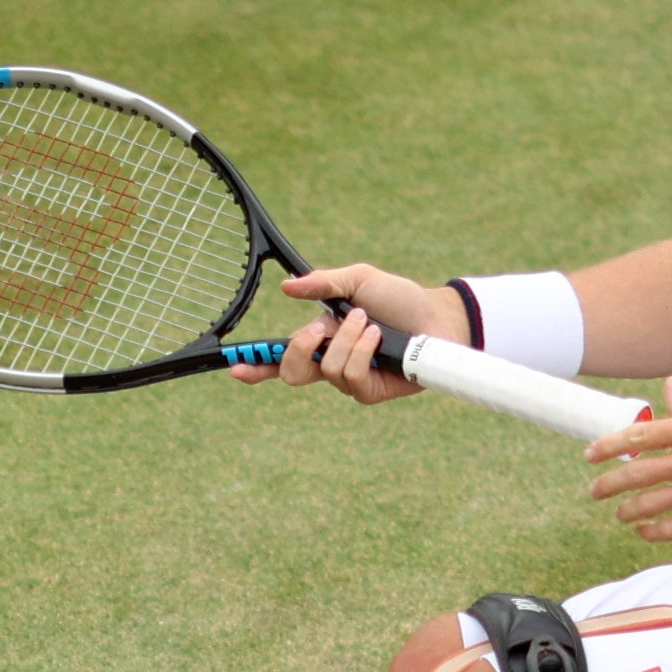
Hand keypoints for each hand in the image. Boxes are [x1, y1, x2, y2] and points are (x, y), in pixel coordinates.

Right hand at [225, 265, 461, 402]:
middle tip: (318, 329)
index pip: (279, 355)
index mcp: (319, 337)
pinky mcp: (370, 392)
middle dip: (297, 348)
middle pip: (290, 374)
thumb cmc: (399, 299)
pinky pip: (350, 376)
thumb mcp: (358, 280)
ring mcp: (350, 380)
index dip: (255, 364)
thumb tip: (287, 287)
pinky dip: (361, 352)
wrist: (437, 316)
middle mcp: (329, 362)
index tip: (234, 366)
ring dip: (345, 340)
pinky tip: (378, 339)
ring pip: (325, 369)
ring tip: (368, 323)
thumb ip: (323, 283)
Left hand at [584, 375, 671, 544]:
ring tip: (621, 513)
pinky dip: (650, 532)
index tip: (590, 455)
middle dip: (608, 484)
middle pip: (636, 473)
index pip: (640, 434)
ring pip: (649, 504)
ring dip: (627, 511)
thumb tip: (669, 386)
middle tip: (595, 490)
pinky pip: (671, 529)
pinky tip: (644, 530)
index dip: (608, 445)